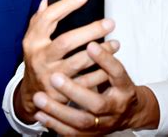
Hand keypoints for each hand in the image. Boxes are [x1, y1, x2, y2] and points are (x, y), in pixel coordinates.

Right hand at [15, 0, 118, 122]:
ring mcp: (50, 76)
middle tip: (110, 23)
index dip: (67, 4)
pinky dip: (100, 74)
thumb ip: (40, 19)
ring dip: (100, 53)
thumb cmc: (37, 58)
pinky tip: (111, 65)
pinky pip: (85, 82)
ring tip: (116, 44)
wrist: (32, 95)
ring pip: (79, 63)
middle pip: (66, 42)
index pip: (49, 18)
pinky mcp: (61, 92)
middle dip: (90, 31)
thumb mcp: (33, 39)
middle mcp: (40, 57)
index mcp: (33, 40)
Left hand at [31, 41, 159, 134]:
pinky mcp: (91, 135)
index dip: (105, 59)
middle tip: (54, 77)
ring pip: (81, 121)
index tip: (90, 44)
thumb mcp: (119, 72)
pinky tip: (40, 114)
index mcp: (125, 88)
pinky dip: (54, 124)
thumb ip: (106, 57)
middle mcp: (116, 107)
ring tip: (39, 98)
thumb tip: (89, 40)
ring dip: (58, 110)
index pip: (117, 73)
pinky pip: (71, 133)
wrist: (128, 114)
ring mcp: (103, 124)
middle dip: (75, 91)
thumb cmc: (119, 87)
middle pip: (97, 103)